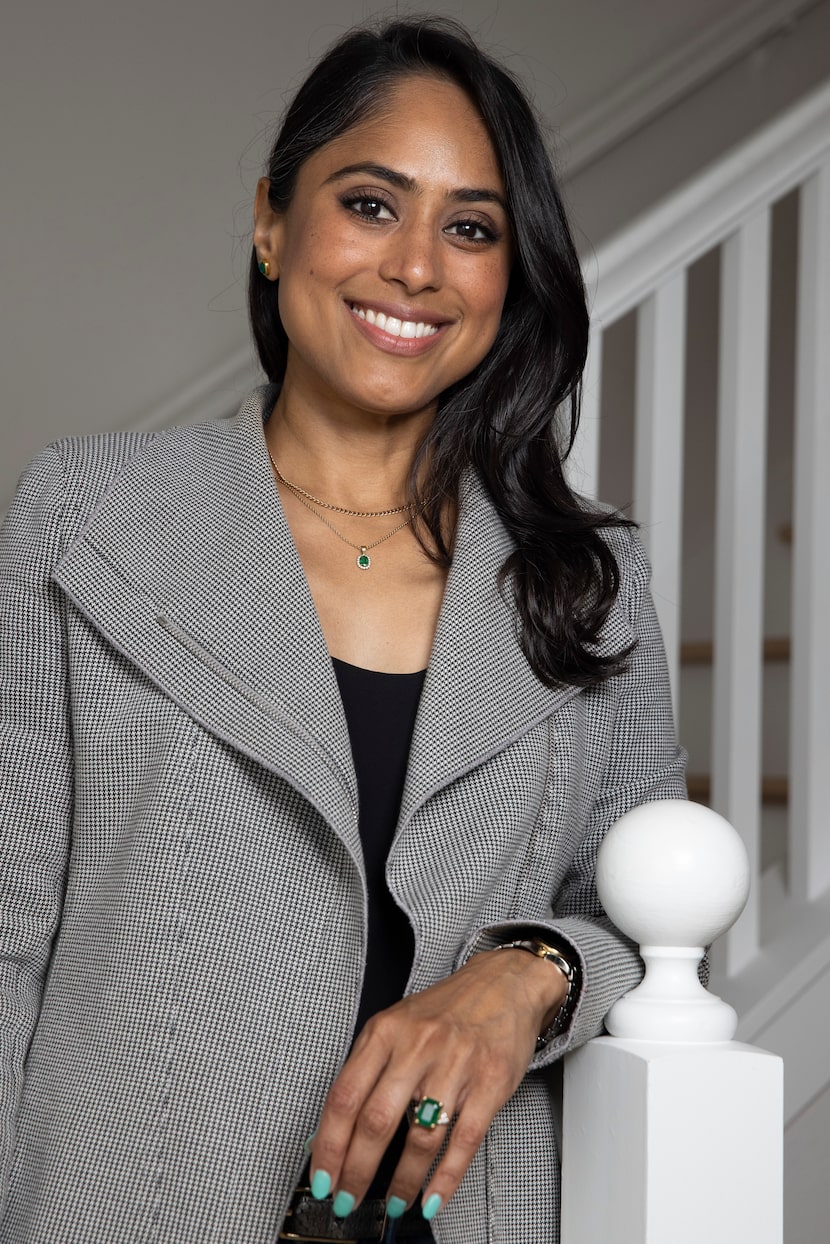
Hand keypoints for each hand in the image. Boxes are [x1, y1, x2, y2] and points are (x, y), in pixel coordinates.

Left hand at [307, 947, 568, 1221]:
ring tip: (393, 1203)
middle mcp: (417, 1046)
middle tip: (348, 1200)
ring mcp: (454, 1064)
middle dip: (357, 1171)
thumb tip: (336, 1128)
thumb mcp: (397, 1023)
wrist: (504, 983)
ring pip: (420, 1136)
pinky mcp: (488, 1082)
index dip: (329, 1144)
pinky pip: (463, 1140)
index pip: (344, 1095)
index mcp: (386, 1031)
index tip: (323, 1176)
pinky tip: (432, 1198)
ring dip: (401, 1181)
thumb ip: (368, 1067)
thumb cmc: (446, 1009)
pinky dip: (445, 1178)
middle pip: (376, 1120)